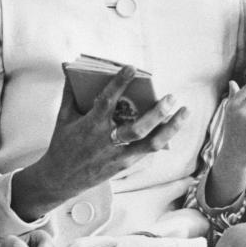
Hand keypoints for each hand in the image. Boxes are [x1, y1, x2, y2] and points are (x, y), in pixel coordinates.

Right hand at [23, 66, 188, 209]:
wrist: (61, 178)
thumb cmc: (62, 145)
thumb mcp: (63, 117)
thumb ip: (70, 93)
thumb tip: (69, 69)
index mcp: (91, 125)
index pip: (107, 101)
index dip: (119, 83)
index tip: (132, 68)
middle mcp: (108, 141)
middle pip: (138, 128)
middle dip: (157, 112)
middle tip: (171, 97)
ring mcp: (119, 155)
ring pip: (151, 143)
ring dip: (171, 128)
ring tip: (184, 112)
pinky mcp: (125, 165)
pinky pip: (148, 151)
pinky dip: (163, 138)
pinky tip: (172, 126)